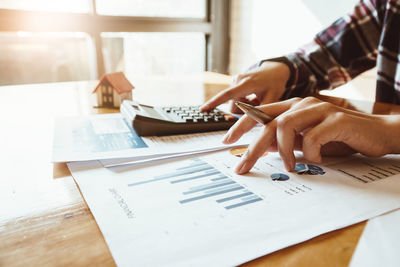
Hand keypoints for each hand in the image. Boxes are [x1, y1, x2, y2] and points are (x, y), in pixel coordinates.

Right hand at [200, 61, 289, 112]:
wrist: (274, 71)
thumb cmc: (274, 84)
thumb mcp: (273, 98)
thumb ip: (262, 111)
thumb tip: (253, 123)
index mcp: (245, 84)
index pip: (227, 95)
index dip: (214, 103)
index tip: (203, 109)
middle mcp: (237, 80)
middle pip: (233, 107)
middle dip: (244, 111)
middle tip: (258, 105)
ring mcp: (235, 80)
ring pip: (234, 104)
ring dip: (245, 106)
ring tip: (257, 99)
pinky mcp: (234, 82)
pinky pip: (235, 99)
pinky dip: (244, 102)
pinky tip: (254, 97)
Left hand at [223, 97, 399, 172]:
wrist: (375, 134)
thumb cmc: (338, 138)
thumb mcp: (307, 141)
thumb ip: (287, 142)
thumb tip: (262, 150)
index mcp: (293, 107)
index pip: (260, 114)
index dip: (241, 126)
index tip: (226, 142)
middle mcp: (302, 104)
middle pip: (267, 123)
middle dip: (252, 148)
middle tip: (242, 166)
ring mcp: (319, 109)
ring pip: (285, 126)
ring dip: (283, 151)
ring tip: (290, 165)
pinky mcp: (335, 119)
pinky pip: (312, 137)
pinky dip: (311, 153)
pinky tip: (318, 159)